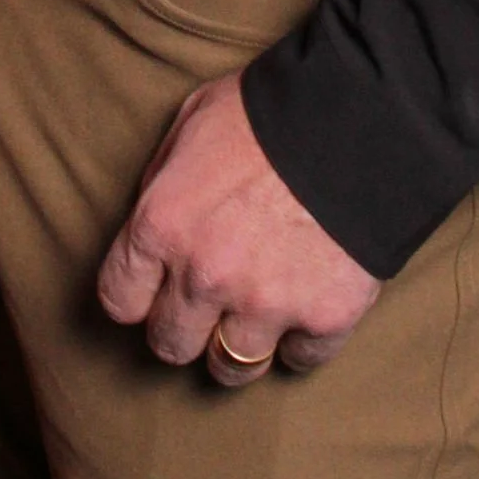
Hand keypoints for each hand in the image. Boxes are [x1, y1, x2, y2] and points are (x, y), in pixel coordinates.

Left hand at [97, 72, 379, 384]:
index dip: (136, 296)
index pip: (118, 301)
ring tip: (253, 316)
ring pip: (230, 368)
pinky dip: (302, 340)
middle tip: (208, 303)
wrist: (360, 117)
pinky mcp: (323, 318)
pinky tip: (306, 306)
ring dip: (237, 345)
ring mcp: (265, 303)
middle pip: (170, 345)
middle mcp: (205, 275)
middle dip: (184, 326)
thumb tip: (155, 222)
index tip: (155, 289)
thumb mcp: (193, 121)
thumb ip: (163, 180)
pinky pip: (299, 359)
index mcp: (163, 224)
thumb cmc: (268, 110)